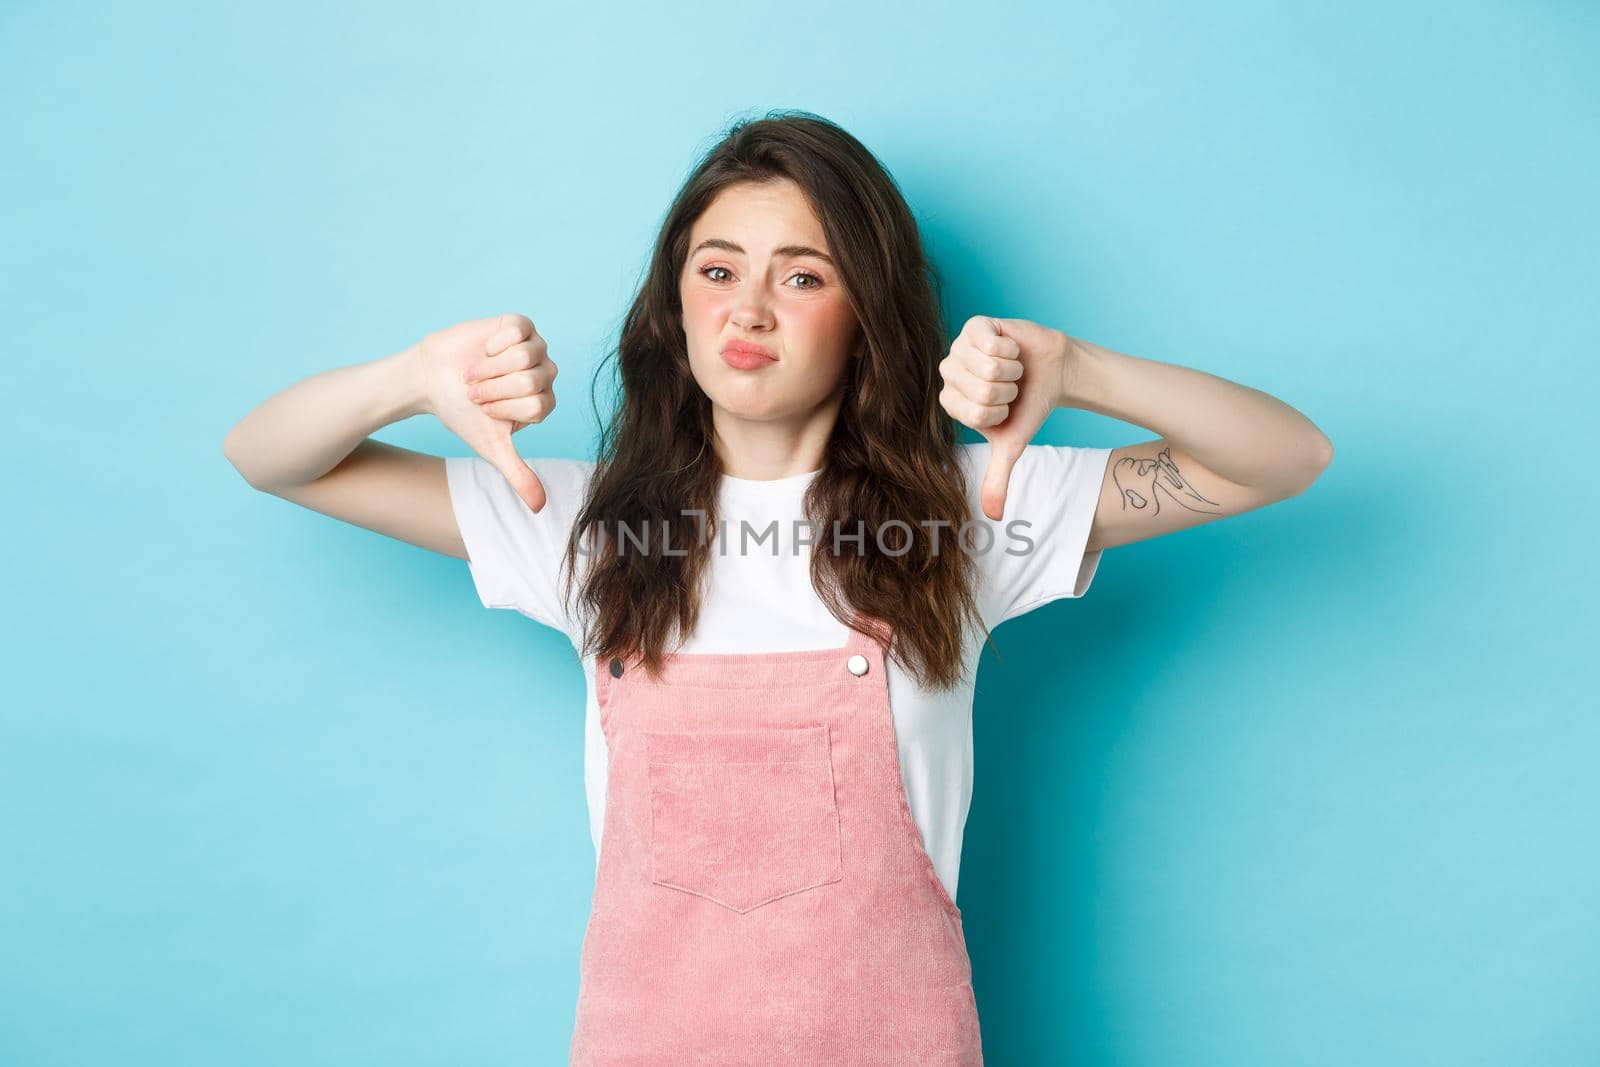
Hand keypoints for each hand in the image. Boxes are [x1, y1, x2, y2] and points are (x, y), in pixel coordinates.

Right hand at [413, 312, 557, 512]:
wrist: (431, 380)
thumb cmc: (463, 413)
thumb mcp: (491, 447)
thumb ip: (518, 474)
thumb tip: (539, 508)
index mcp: (544, 403)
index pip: (538, 406)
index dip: (504, 408)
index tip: (484, 409)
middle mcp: (545, 374)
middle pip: (530, 381)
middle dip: (494, 389)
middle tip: (475, 391)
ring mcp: (535, 348)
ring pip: (524, 357)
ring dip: (490, 368)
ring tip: (475, 373)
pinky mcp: (519, 325)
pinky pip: (519, 331)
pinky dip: (494, 344)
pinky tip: (484, 350)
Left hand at [938, 316, 1074, 519]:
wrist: (1052, 373)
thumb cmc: (1027, 408)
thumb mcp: (1012, 445)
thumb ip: (997, 479)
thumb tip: (995, 517)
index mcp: (951, 402)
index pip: (974, 412)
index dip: (1000, 411)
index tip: (1005, 407)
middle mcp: (949, 373)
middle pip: (982, 388)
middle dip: (1008, 390)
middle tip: (1011, 386)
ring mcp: (959, 347)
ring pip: (988, 365)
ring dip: (1011, 369)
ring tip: (1012, 369)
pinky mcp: (976, 325)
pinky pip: (991, 341)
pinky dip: (1011, 348)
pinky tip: (1011, 349)